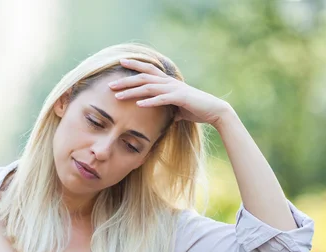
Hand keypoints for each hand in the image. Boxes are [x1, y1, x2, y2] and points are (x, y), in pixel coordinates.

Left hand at [108, 58, 233, 125]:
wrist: (214, 110)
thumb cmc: (196, 109)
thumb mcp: (178, 107)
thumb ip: (168, 107)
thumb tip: (163, 115)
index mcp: (168, 82)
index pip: (148, 69)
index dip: (134, 64)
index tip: (120, 62)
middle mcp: (169, 82)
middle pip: (143, 76)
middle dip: (126, 80)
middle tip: (110, 84)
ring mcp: (174, 89)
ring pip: (149, 87)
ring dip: (132, 91)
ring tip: (118, 96)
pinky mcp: (180, 98)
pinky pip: (162, 99)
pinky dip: (150, 102)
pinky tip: (139, 105)